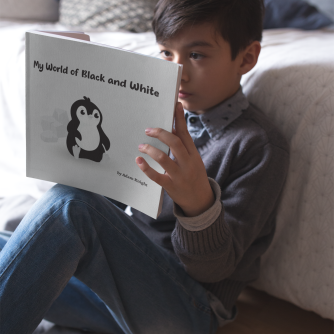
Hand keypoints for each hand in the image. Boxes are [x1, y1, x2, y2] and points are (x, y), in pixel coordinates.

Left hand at [136, 102, 214, 216]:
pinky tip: (139, 161)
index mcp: (194, 155)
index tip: (175, 106)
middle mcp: (188, 164)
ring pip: (163, 158)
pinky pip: (156, 176)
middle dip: (160, 133)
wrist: (200, 201)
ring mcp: (179, 176)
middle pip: (174, 143)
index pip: (186, 134)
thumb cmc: (194, 177)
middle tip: (148, 130)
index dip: (180, 119)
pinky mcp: (170, 186)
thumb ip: (184, 148)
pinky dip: (146, 168)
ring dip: (150, 149)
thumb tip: (171, 131)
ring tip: (141, 146)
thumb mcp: (194, 161)